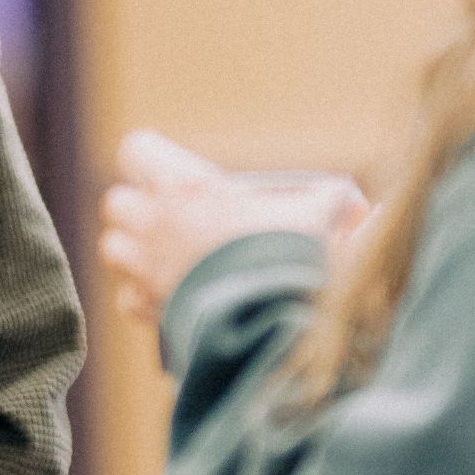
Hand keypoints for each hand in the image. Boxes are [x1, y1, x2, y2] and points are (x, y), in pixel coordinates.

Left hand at [100, 131, 369, 326]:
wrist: (277, 324)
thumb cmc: (296, 259)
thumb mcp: (323, 213)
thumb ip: (333, 201)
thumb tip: (361, 209)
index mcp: (187, 187)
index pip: (135, 150)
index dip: (150, 158)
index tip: (174, 174)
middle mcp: (155, 225)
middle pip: (116, 203)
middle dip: (139, 209)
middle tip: (174, 219)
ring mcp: (146, 270)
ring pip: (113, 250)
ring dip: (134, 251)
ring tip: (169, 256)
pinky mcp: (149, 310)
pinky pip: (126, 298)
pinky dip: (141, 296)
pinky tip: (172, 295)